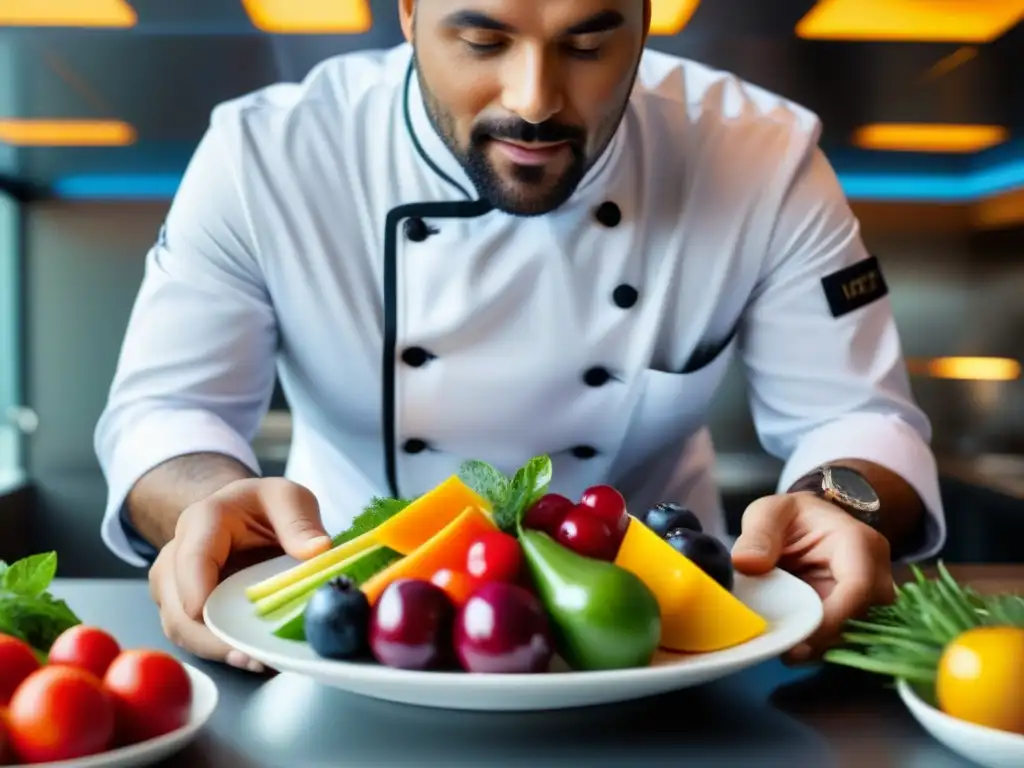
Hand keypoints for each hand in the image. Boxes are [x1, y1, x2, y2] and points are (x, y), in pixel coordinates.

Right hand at [148, 477, 331, 671]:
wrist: (239, 514)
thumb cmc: (262, 506)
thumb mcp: (287, 497)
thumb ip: (299, 521)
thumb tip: (318, 550)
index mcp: (202, 522)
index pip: (192, 559)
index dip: (197, 589)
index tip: (213, 616)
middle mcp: (176, 557)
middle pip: (178, 606)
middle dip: (212, 636)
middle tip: (252, 655)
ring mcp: (174, 588)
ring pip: (181, 629)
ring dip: (217, 651)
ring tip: (259, 663)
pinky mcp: (183, 611)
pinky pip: (195, 638)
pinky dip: (222, 652)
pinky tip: (254, 660)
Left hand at [731, 492, 894, 663]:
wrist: (809, 525)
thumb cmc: (792, 517)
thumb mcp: (769, 514)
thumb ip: (758, 535)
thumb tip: (747, 563)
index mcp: (858, 543)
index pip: (858, 587)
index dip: (832, 619)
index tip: (799, 641)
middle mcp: (877, 574)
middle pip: (864, 619)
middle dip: (826, 641)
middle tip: (787, 653)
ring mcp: (872, 599)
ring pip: (858, 636)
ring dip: (823, 649)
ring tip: (786, 651)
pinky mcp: (860, 617)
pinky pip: (846, 640)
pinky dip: (821, 649)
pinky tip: (794, 649)